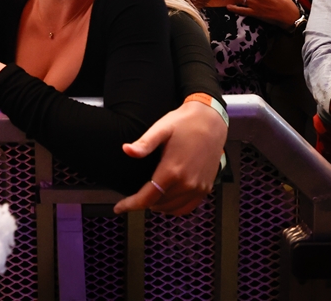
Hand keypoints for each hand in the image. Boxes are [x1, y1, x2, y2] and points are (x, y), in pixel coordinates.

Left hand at [114, 100, 226, 215]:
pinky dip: (174, 208)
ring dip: (158, 206)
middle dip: (142, 203)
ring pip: (172, 208)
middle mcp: (187, 183)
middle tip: (132, 197)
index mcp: (172, 171)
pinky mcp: (206, 187)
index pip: (146, 198)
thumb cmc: (184, 123)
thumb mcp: (161, 129)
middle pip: (158, 205)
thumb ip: (144, 143)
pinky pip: (188, 207)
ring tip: (148, 197)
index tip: (119, 208)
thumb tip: (126, 150)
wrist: (211, 121)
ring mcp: (198, 187)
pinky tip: (167, 200)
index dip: (130, 205)